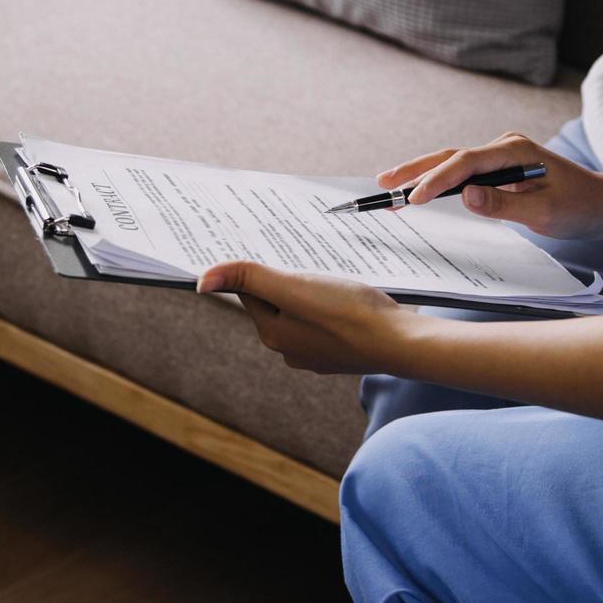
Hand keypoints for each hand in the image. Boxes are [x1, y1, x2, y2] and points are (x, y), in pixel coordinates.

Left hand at [197, 263, 418, 374]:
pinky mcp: (343, 352)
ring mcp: (318, 354)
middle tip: (302, 258)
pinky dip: (332, 306)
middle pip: (277, 303)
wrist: (400, 342)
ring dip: (310, 292)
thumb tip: (201, 281)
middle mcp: (291, 350)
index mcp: (274, 334)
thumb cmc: (348, 312)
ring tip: (329, 275)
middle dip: (286, 281)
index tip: (267, 248)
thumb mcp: (293, 288)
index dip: (257, 269)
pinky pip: (327, 322)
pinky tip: (348, 296)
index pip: (252, 293)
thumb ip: (250, 279)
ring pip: (303, 312)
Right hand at [379, 132, 602, 239]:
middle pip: (451, 157)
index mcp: (515, 151)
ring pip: (454, 164)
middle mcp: (505, 147)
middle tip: (382, 184)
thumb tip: (465, 196)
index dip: (437, 180)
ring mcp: (502, 157)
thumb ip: (504, 205)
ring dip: (423, 175)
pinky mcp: (502, 170)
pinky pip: (465, 174)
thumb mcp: (545, 213)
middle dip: (415, 170)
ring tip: (390, 188)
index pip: (466, 163)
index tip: (413, 199)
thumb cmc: (582, 208)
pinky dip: (440, 182)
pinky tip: (420, 191)